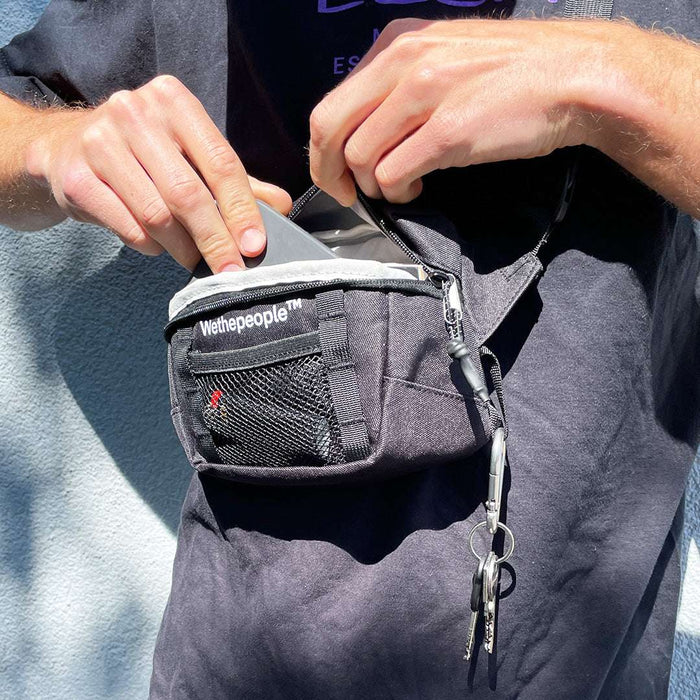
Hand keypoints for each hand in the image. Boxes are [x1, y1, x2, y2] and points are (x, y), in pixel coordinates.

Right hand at [25, 75, 291, 270]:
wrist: (64, 147)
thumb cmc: (142, 153)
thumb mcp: (190, 155)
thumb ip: (236, 181)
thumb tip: (282, 207)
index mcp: (173, 101)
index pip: (221, 163)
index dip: (242, 210)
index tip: (254, 246)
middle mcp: (133, 112)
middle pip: (188, 193)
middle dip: (215, 240)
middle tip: (230, 270)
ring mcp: (98, 142)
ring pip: (157, 215)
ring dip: (182, 247)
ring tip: (193, 258)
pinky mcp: (74, 175)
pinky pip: (126, 226)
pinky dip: (149, 245)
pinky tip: (156, 245)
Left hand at [309, 18, 610, 205]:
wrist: (573, 75)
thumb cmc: (511, 72)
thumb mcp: (443, 57)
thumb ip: (399, 84)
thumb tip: (366, 128)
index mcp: (397, 43)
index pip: (331, 103)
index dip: (324, 150)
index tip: (336, 174)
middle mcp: (403, 61)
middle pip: (330, 129)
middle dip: (329, 173)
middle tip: (347, 195)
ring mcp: (425, 95)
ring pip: (360, 157)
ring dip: (372, 186)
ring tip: (400, 189)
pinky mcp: (449, 131)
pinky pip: (393, 175)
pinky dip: (396, 193)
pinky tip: (415, 191)